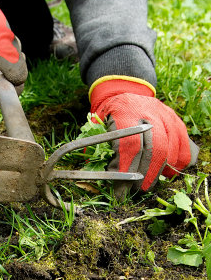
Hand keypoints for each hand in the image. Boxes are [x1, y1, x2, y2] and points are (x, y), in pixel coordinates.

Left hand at [90, 77, 198, 197]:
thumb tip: (100, 177)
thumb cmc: (108, 114)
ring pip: (170, 148)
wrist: (123, 90)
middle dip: (145, 174)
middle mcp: (148, 111)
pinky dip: (177, 162)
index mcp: (125, 111)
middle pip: (153, 148)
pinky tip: (166, 173)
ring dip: (159, 172)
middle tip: (136, 190)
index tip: (121, 189)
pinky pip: (183, 145)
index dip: (127, 170)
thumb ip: (98, 148)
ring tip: (147, 185)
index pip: (130, 144)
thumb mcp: (97, 125)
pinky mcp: (176, 120)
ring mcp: (165, 115)